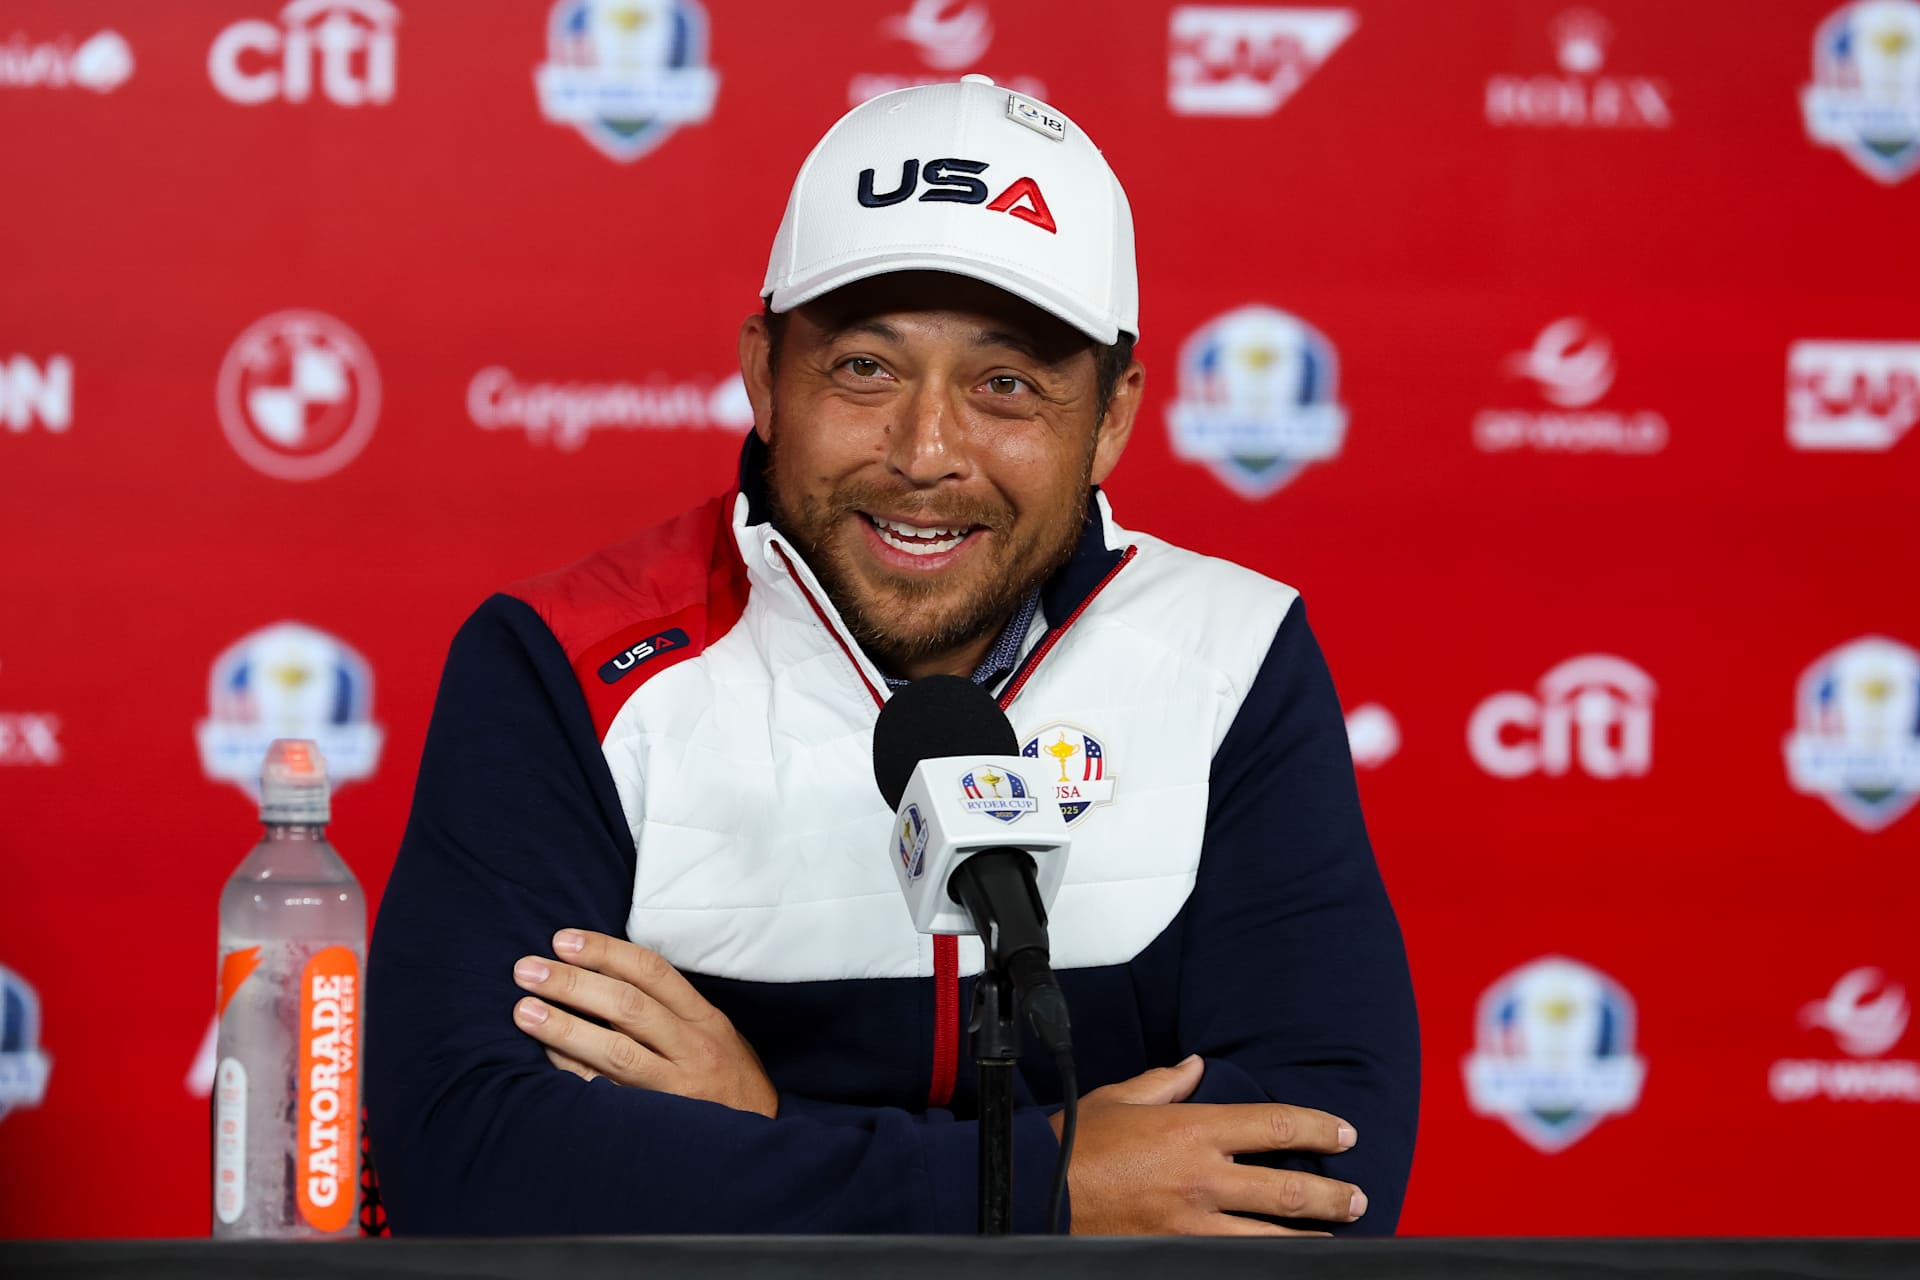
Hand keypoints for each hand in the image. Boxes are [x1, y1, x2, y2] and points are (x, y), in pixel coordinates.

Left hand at [511, 928, 777, 1118]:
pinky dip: (574, 1072)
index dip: (604, 951)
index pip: (651, 971)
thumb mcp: (713, 1032)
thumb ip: (670, 1006)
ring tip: (523, 1011)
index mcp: (705, 1018)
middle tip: (527, 970)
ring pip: (615, 1051)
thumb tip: (600, 975)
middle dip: (572, 983)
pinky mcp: (658, 1123)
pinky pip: (607, 1095)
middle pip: (627, 1006)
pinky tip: (545, 1055)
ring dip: (564, 1028)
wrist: (759, 1139)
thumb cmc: (726, 1078)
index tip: (561, 940)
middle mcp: (693, 1048)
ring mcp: (676, 1088)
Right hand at [1049, 1056, 1365, 1235]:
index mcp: (1192, 1129)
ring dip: (1311, 1234)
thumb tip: (1194, 1066)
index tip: (1342, 1132)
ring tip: (1334, 1232)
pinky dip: (1267, 1258)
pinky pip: (1236, 1259)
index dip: (1317, 1127)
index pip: (1273, 1124)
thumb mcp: (1121, 1098)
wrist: (1036, 1193)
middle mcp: (1202, 1177)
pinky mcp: (1178, 1253)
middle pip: (1289, 1189)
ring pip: (1273, 1235)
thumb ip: (1165, 1082)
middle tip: (1357, 1197)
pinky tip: (1283, 1256)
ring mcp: (1193, 1223)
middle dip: (1333, 1195)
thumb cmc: (1075, 1146)